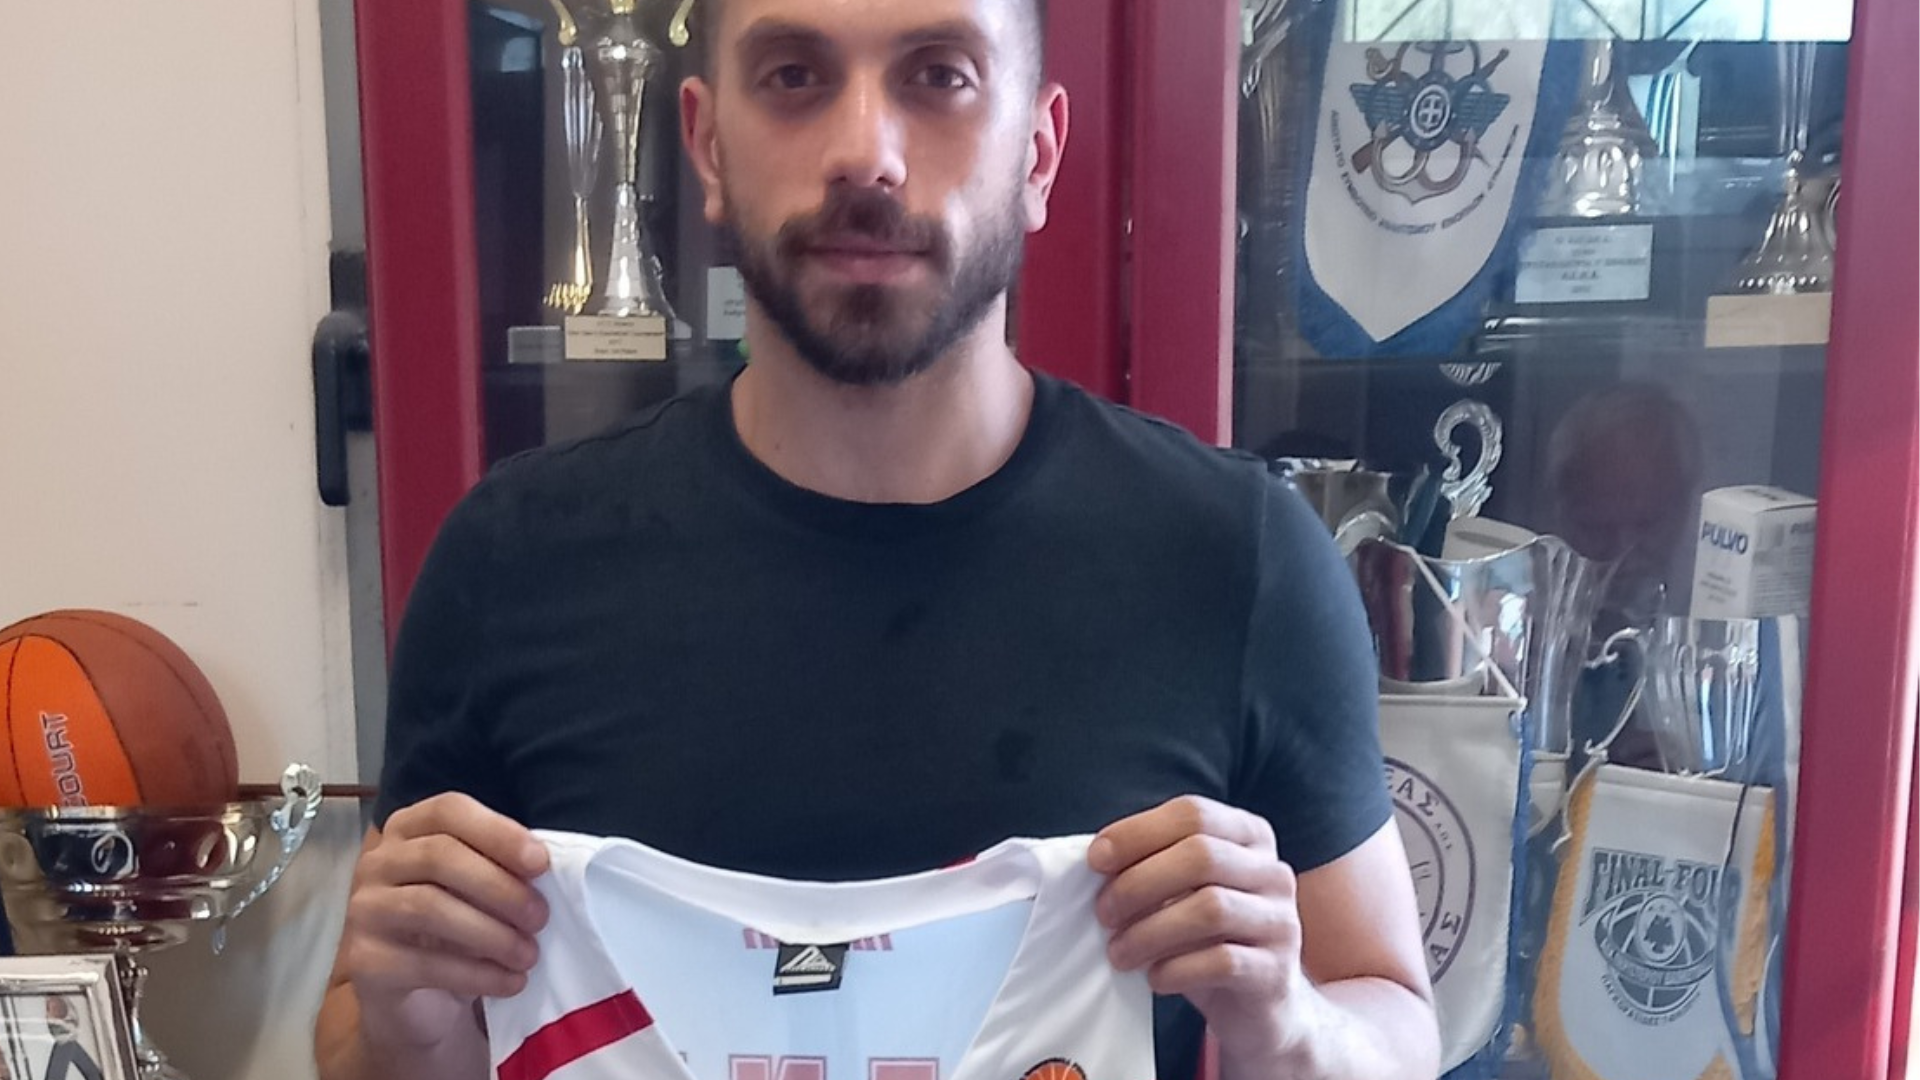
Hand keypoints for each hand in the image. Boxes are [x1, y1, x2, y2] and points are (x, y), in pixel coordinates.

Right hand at [336, 794, 550, 1051]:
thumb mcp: (478, 890)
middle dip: (500, 887)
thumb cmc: (455, 929)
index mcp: (408, 830)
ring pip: (430, 907)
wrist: (413, 999)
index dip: (498, 832)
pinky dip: (478, 974)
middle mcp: (377, 863)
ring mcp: (365, 911)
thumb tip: (540, 867)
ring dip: (492, 933)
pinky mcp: (365, 961)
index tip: (541, 863)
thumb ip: (500, 868)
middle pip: (440, 856)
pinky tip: (511, 982)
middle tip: (540, 917)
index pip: (449, 811)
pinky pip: (425, 962)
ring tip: (529, 954)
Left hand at [1089, 795, 1310, 1057]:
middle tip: (1103, 913)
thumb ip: (1153, 867)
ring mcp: (1281, 921)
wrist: (1259, 1004)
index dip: (1138, 833)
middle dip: (1138, 883)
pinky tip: (1154, 978)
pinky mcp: (1276, 972)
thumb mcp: (1184, 892)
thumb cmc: (1208, 937)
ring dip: (1149, 931)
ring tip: (1119, 952)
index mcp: (1249, 837)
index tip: (1095, 860)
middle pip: (1201, 856)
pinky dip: (1176, 969)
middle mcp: (1273, 872)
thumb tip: (1100, 861)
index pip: (1192, 814)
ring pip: (1210, 908)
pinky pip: (1222, 961)